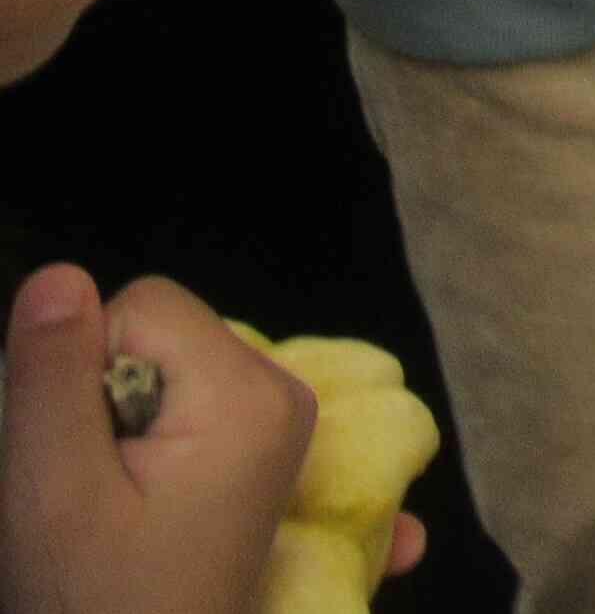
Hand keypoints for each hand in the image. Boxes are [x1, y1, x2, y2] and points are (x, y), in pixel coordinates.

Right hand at [1, 266, 311, 613]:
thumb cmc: (92, 606)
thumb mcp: (53, 495)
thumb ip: (53, 379)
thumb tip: (58, 273)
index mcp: (251, 393)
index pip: (142, 307)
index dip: (83, 371)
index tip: (81, 459)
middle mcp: (283, 393)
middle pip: (158, 337)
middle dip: (102, 400)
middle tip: (94, 496)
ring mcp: (278, 426)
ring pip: (161, 373)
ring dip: (116, 429)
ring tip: (115, 514)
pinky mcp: (258, 456)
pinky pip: (183, 407)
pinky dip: (144, 448)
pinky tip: (141, 513)